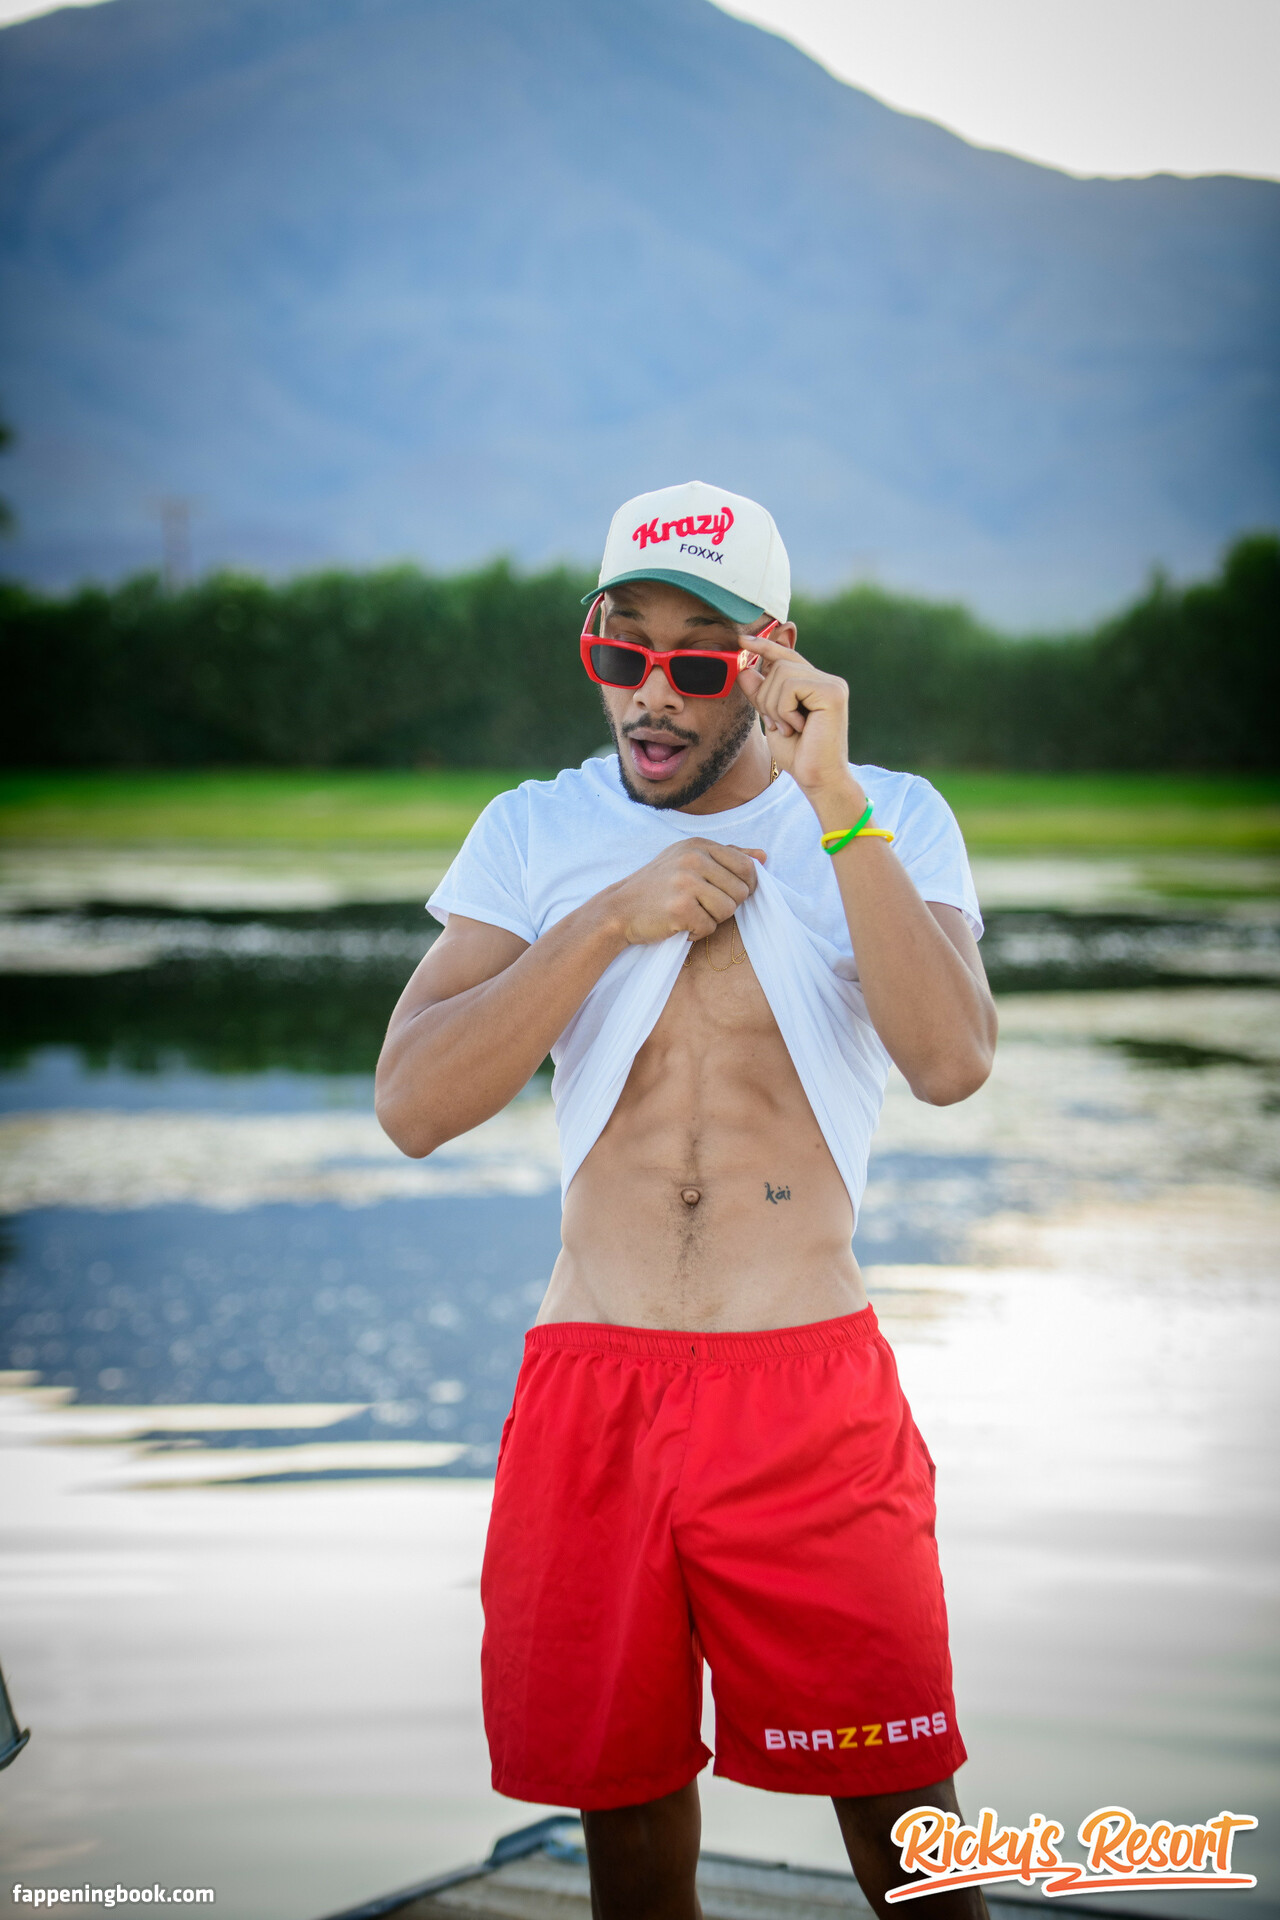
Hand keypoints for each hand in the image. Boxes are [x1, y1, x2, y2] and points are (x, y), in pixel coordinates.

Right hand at [609, 839, 765, 945]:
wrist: (619, 909)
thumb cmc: (658, 886)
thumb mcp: (689, 860)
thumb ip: (727, 856)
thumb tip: (764, 857)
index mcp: (698, 845)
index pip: (746, 866)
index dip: (746, 887)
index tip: (730, 895)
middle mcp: (693, 859)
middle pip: (740, 892)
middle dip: (726, 905)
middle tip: (701, 906)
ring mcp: (685, 882)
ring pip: (728, 910)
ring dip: (711, 920)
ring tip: (689, 914)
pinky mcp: (679, 908)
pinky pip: (709, 927)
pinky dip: (696, 932)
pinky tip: (679, 924)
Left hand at [737, 637, 852, 798]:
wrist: (817, 779)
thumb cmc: (798, 753)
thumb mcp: (771, 718)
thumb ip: (761, 694)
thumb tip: (745, 668)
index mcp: (815, 684)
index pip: (787, 656)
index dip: (765, 645)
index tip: (742, 639)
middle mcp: (827, 680)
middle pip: (779, 664)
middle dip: (765, 696)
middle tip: (775, 723)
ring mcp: (832, 684)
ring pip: (782, 674)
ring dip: (774, 706)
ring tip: (788, 728)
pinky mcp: (832, 692)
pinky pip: (791, 686)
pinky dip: (785, 709)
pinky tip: (797, 727)